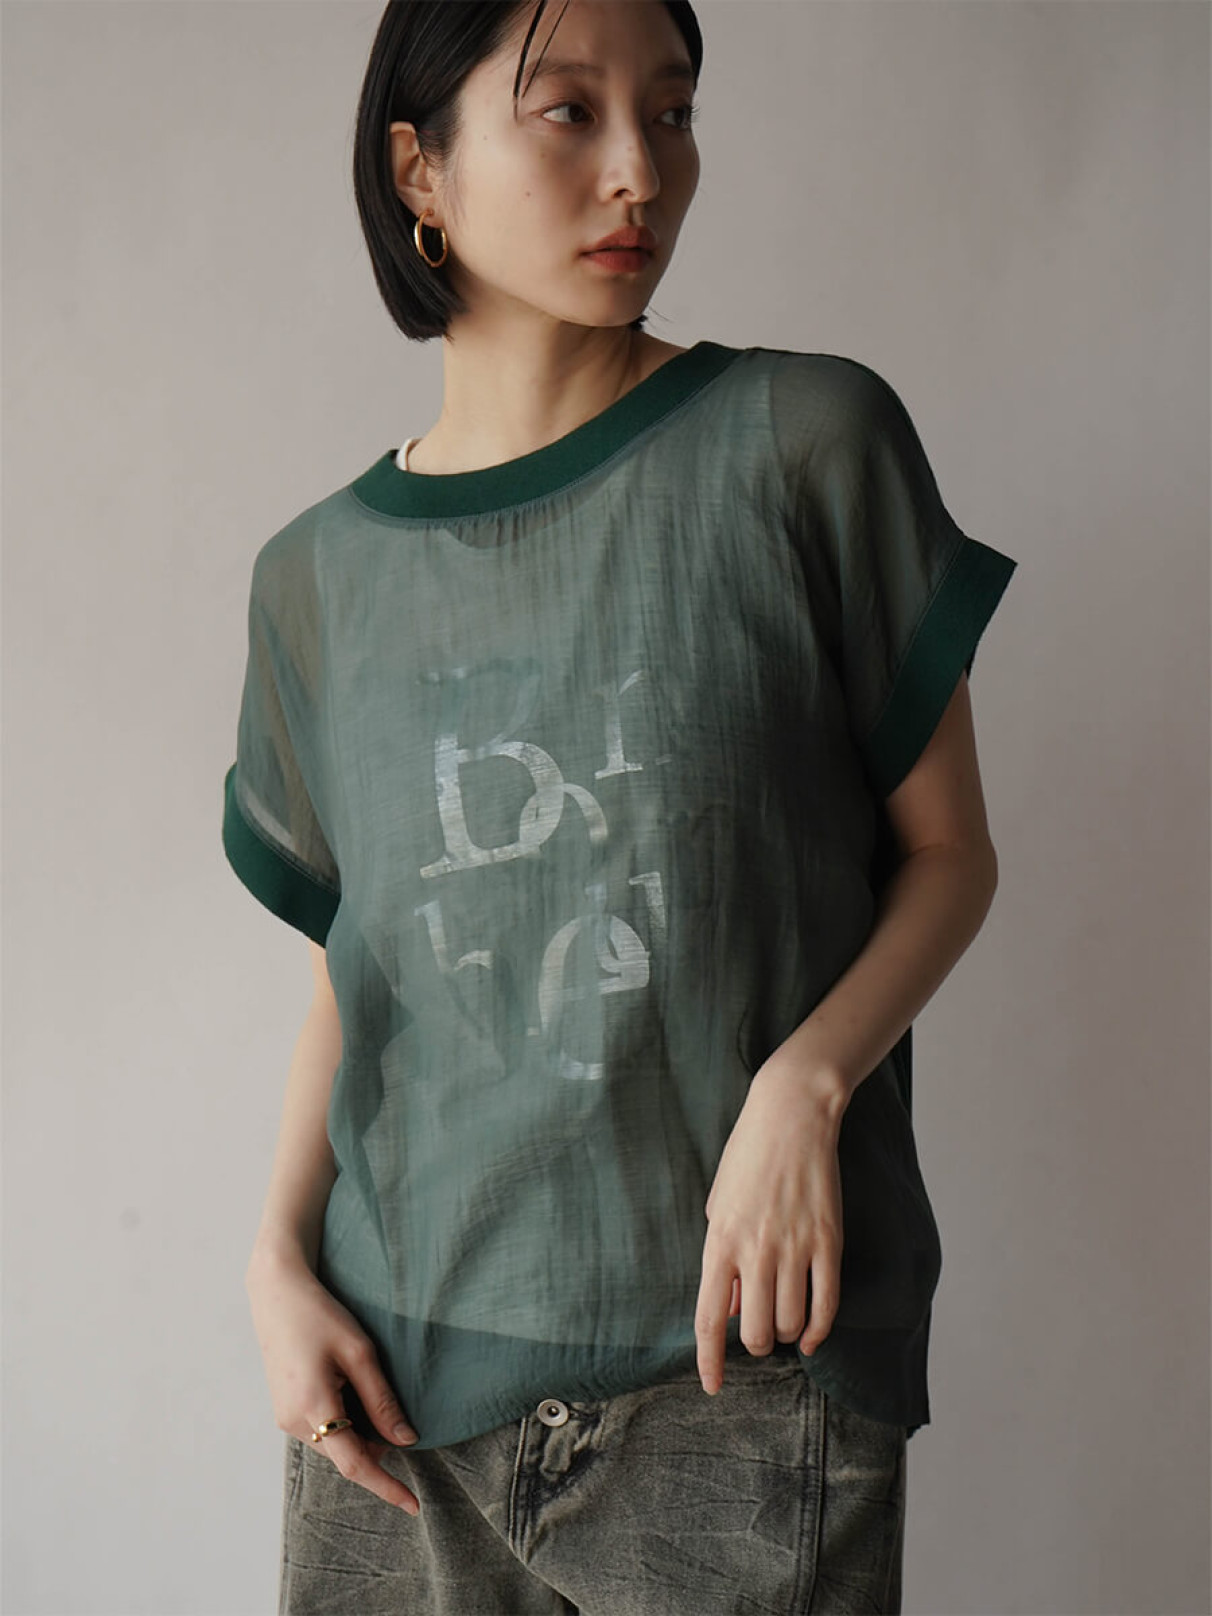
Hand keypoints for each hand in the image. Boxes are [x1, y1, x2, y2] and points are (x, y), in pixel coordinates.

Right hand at [245, 1243, 421, 1514]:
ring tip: (361, 1380)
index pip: (356, 1465)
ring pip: (335, 1441)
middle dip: (376, 1443)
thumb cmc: (322, 1316)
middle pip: (347, 1453)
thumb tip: (405, 1441)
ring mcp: (285, 1417)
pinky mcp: (284, 1409)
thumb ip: (382, 1401)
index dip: (387, 1486)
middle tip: (392, 1405)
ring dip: (359, 1427)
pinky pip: (321, 1428)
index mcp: (313, 1408)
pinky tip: (346, 1383)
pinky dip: (343, 1418)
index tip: (414, 1505)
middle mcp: (293, 1422)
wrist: (277, 1293)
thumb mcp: (360, 1353)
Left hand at [695, 1058, 846, 1394]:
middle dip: (756, 1345)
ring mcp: (795, 1246)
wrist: (791, 1116)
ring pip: (790, 1323)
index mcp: (720, 1241)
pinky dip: (817, 1330)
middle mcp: (756, 1250)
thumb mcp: (719, 1206)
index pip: (709, 1318)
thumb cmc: (747, 1159)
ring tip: (783, 1322)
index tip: (712, 1386)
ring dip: (786, 1334)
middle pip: (755, 1331)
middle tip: (758, 1334)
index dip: (710, 1360)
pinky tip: (810, 1335)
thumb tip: (730, 1311)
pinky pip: (825, 1304)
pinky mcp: (828, 1241)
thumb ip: (722, 1261)